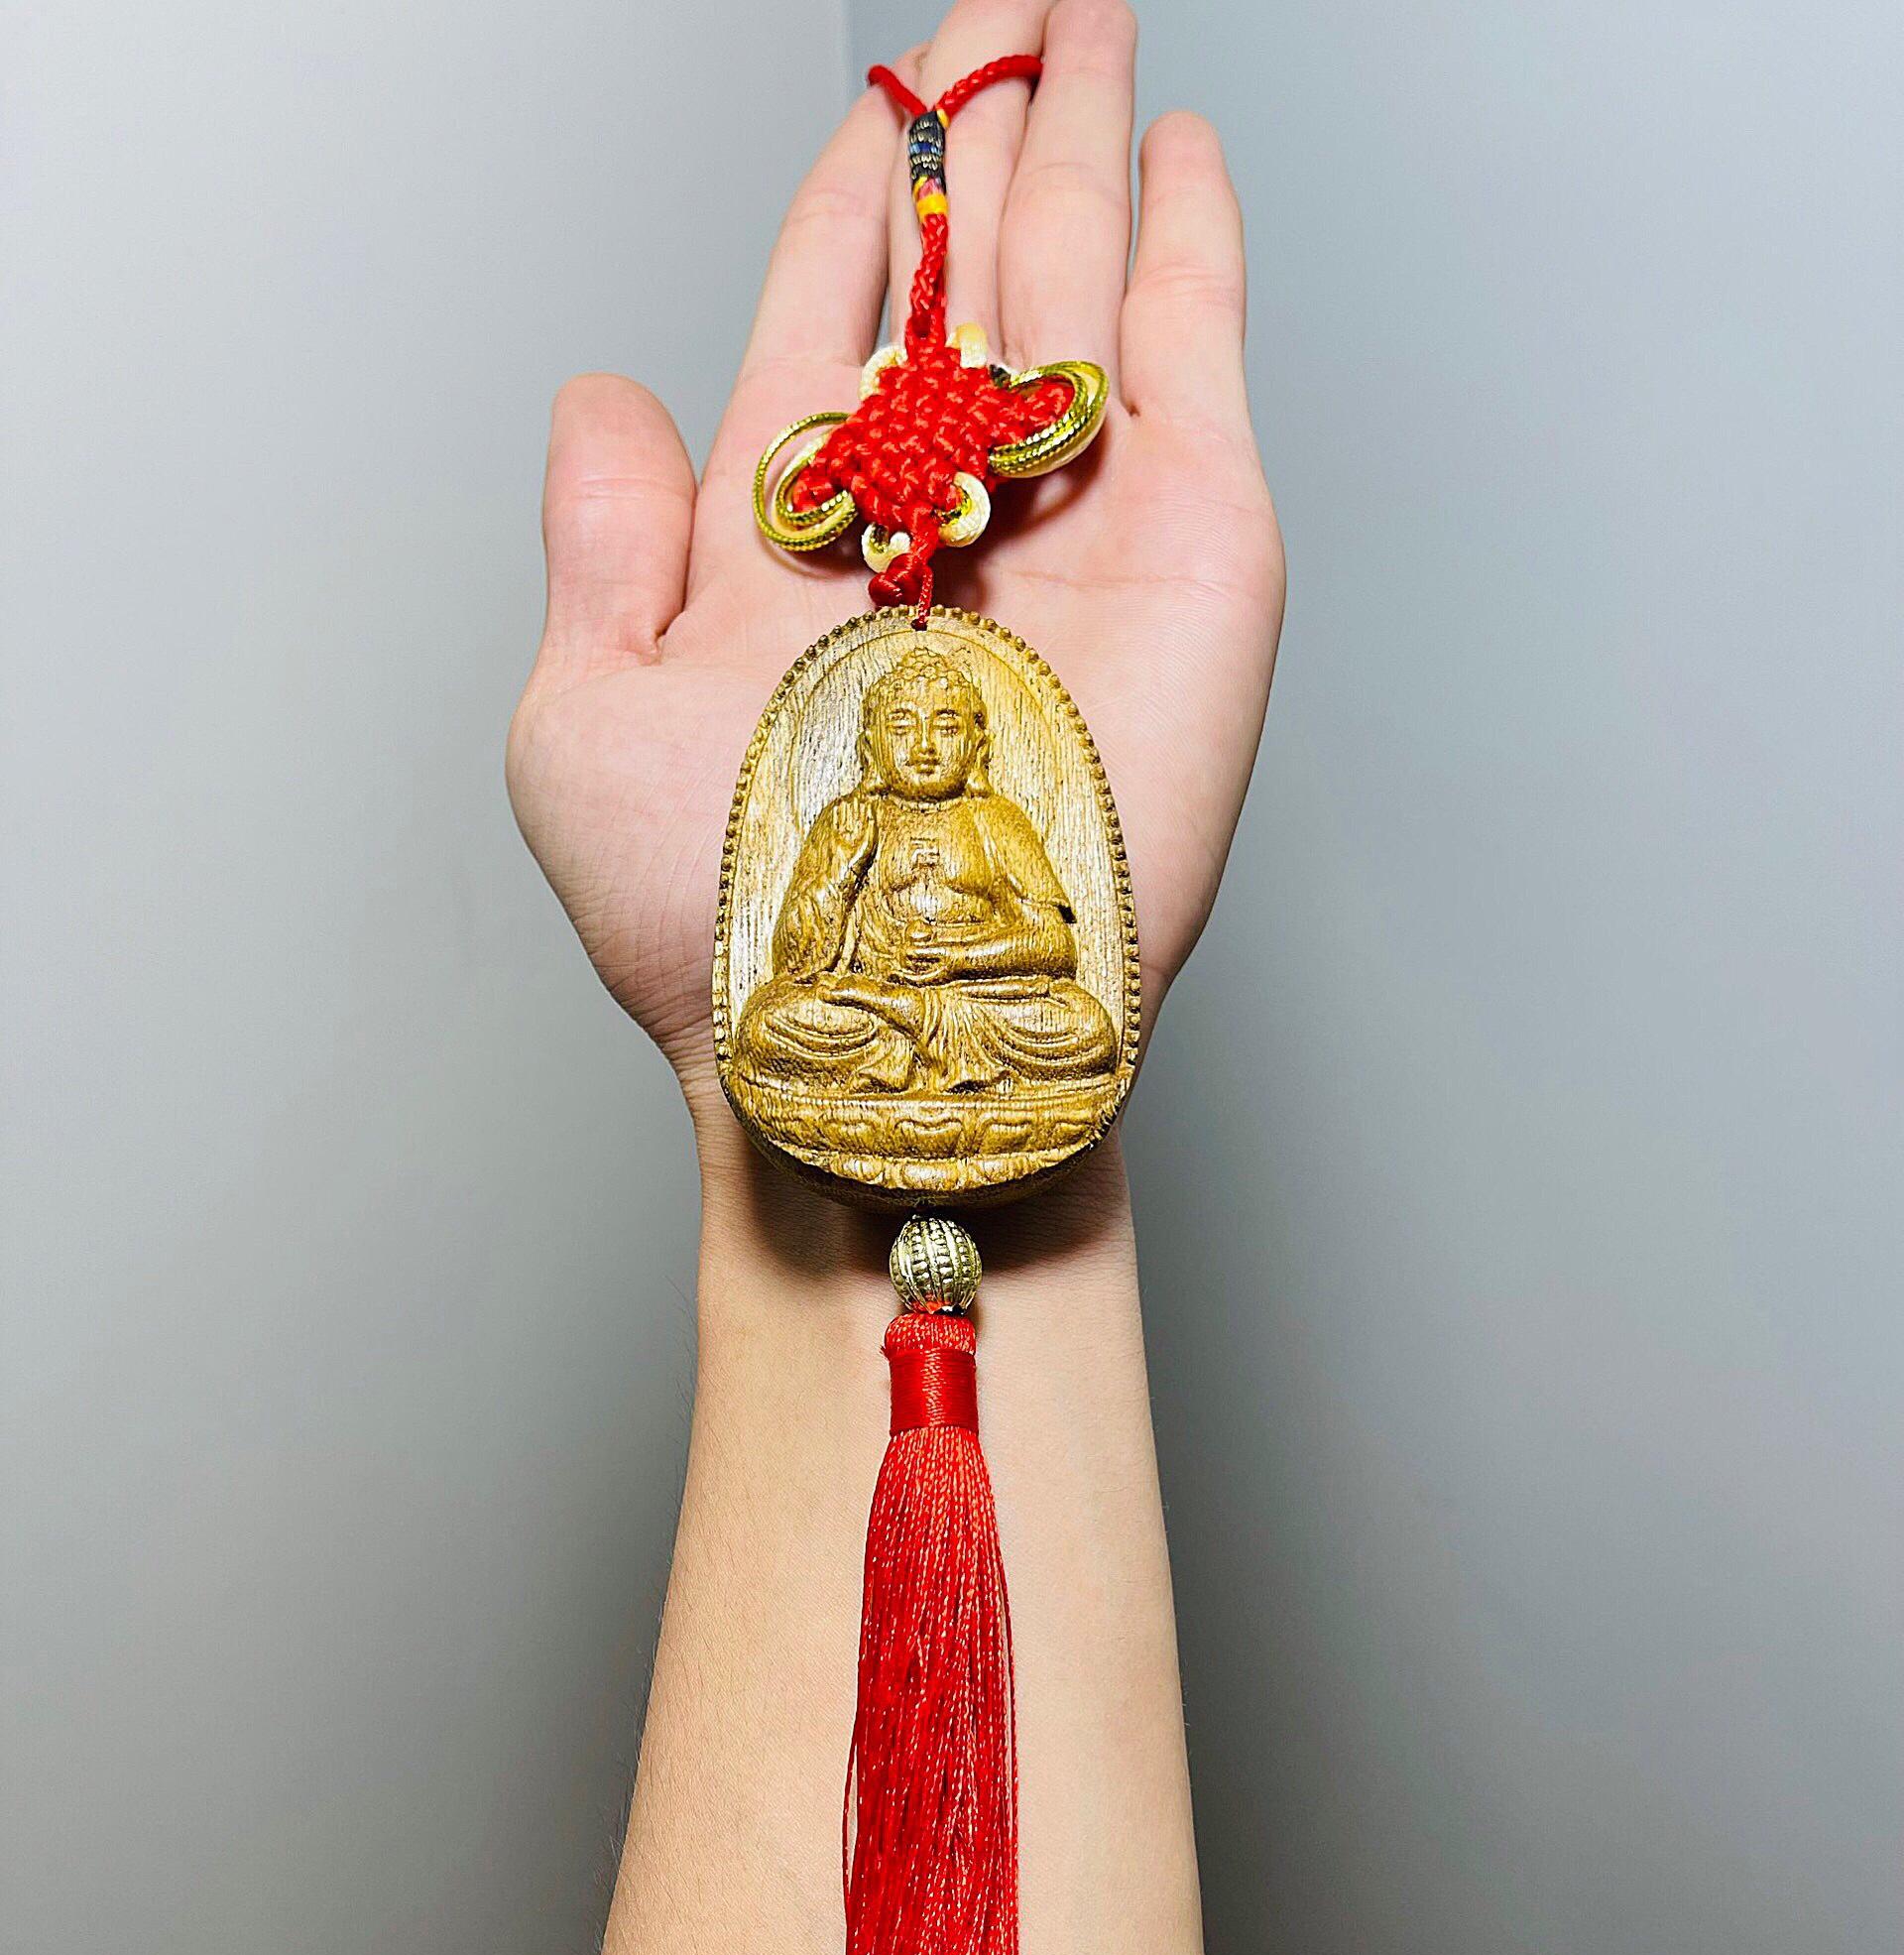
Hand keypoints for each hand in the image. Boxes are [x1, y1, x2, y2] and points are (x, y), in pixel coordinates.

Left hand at [506, 0, 1283, 1154]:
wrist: (878, 1039)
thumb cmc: (713, 929)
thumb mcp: (584, 725)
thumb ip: (597, 549)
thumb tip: (602, 396)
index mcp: (797, 536)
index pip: (831, 317)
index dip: (852, 202)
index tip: (875, 106)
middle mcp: (941, 516)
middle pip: (967, 268)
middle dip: (985, 129)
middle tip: (1008, 0)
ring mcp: (1071, 526)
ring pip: (1078, 277)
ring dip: (1086, 139)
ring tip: (1087, 15)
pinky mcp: (1188, 552)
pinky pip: (1193, 361)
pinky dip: (1193, 245)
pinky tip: (1184, 152)